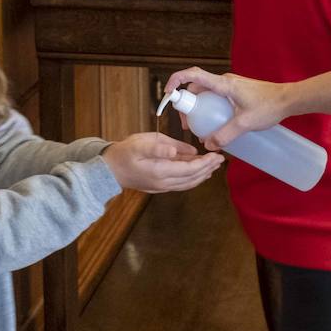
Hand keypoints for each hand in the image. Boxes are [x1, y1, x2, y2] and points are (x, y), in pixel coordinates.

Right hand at [102, 132, 223, 192]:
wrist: (109, 169)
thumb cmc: (125, 152)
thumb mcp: (141, 143)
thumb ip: (163, 147)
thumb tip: (182, 151)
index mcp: (160, 171)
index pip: (190, 170)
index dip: (205, 164)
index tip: (217, 156)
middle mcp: (164, 183)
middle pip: (193, 178)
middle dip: (208, 169)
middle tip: (220, 159)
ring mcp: (162, 187)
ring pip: (188, 183)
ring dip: (202, 175)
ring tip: (213, 165)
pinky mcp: (160, 186)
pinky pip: (181, 184)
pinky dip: (193, 178)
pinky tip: (198, 171)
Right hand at [162, 67, 292, 151]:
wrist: (289, 100)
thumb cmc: (269, 106)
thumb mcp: (245, 123)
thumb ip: (225, 135)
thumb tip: (208, 145)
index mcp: (223, 84)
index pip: (192, 75)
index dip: (176, 81)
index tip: (168, 94)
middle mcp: (224, 81)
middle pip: (196, 88)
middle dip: (188, 106)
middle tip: (189, 126)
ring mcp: (230, 86)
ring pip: (206, 94)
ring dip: (200, 109)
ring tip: (202, 129)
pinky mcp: (237, 92)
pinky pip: (217, 98)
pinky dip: (211, 109)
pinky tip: (217, 125)